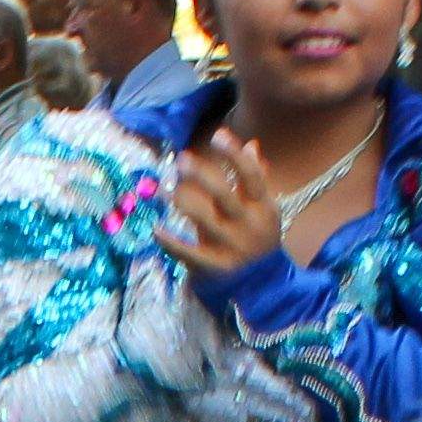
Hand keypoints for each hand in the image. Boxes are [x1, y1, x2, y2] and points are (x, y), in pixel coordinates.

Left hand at [162, 133, 284, 272]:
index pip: (252, 176)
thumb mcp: (265, 209)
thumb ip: (256, 179)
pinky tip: (156, 229)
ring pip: (204, 220)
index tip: (218, 135)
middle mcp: (248, 225)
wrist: (265, 286)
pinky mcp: (214, 267)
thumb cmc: (259, 238)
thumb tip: (252, 145)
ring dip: (182, 202)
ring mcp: (231, 247)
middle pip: (224, 195)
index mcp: (263, 206)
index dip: (235, 155)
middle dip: (202, 175)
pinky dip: (171, 242)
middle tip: (181, 160)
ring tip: (164, 190)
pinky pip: (189, 253)